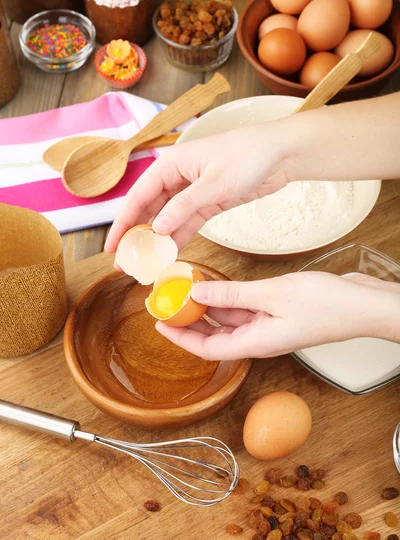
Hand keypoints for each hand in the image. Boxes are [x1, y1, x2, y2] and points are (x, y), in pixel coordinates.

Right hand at [105, 124, 289, 252]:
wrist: (281, 154)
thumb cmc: (248, 156)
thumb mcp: (214, 182)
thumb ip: (184, 206)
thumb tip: (157, 228)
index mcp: (171, 164)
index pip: (138, 196)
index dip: (123, 223)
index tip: (112, 247)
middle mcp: (177, 177)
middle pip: (148, 209)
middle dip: (136, 236)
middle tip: (125, 263)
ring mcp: (192, 191)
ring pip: (166, 219)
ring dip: (156, 241)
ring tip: (144, 264)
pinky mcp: (208, 202)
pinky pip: (187, 223)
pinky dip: (178, 238)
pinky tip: (169, 255)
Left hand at [156, 272, 399, 359]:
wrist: (364, 304)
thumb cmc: (328, 306)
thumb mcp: (274, 295)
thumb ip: (234, 294)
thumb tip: (199, 292)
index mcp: (257, 342)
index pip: (209, 349)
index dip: (181, 339)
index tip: (160, 324)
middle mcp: (260, 337)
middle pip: (215, 334)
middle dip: (190, 320)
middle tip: (168, 302)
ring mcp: (270, 324)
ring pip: (229, 318)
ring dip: (208, 305)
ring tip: (186, 288)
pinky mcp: (278, 312)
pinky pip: (245, 307)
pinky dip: (229, 296)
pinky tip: (218, 283)